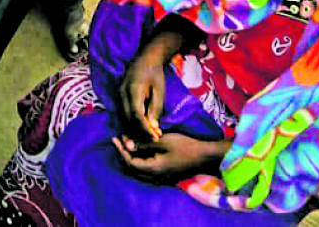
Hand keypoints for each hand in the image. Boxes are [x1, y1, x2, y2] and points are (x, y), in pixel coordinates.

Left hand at [112, 132, 228, 182]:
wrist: (204, 156)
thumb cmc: (184, 146)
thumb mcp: (162, 141)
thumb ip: (144, 143)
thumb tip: (127, 144)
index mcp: (153, 169)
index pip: (130, 162)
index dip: (120, 150)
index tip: (115, 138)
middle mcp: (155, 178)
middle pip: (131, 170)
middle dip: (122, 155)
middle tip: (118, 141)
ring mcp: (160, 179)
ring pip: (138, 172)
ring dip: (130, 159)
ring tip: (125, 144)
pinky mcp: (165, 176)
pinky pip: (146, 172)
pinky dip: (138, 162)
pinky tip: (138, 151)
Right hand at [118, 32, 182, 142]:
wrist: (146, 58)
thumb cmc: (155, 74)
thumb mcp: (159, 91)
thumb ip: (155, 109)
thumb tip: (152, 127)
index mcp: (133, 90)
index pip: (136, 115)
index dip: (145, 129)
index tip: (155, 137)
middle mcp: (122, 93)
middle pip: (127, 118)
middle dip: (139, 132)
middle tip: (152, 140)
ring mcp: (119, 94)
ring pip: (124, 117)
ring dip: (135, 128)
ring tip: (148, 136)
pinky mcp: (120, 96)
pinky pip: (123, 112)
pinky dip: (131, 122)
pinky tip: (141, 127)